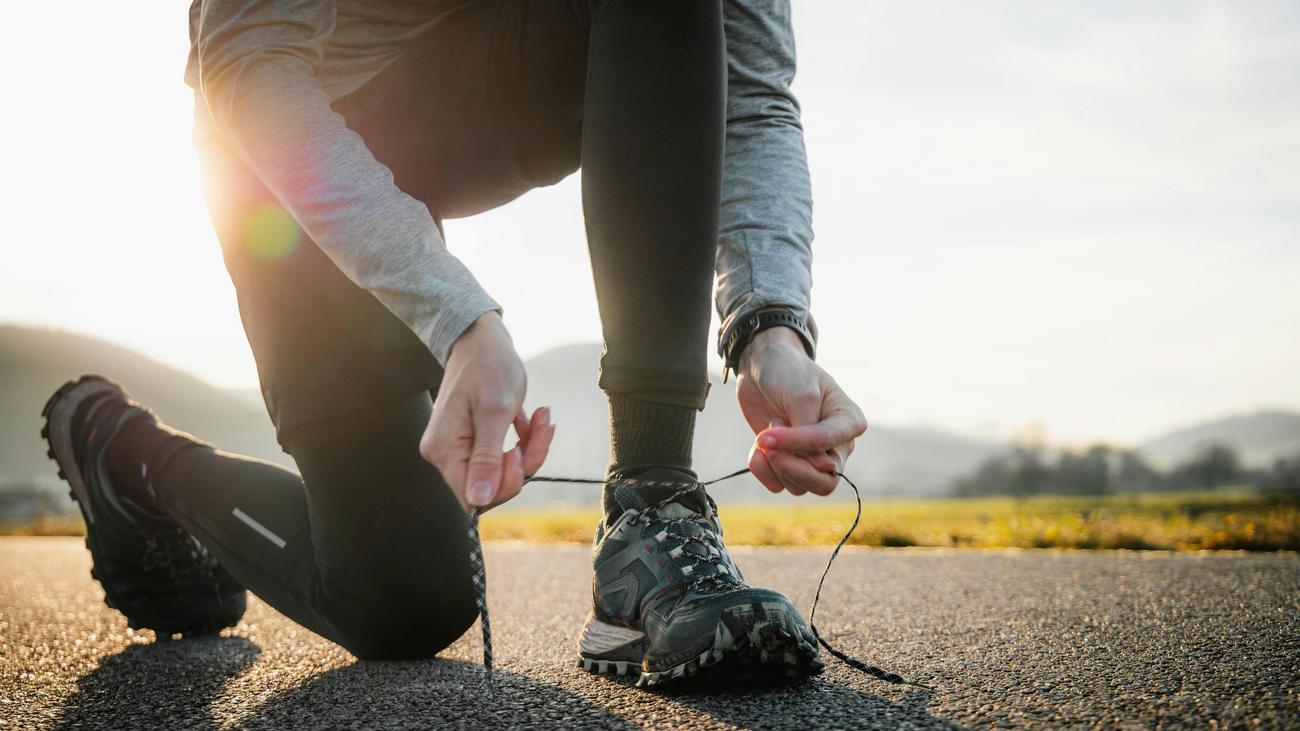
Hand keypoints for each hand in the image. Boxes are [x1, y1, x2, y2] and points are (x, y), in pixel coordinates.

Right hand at [419, 311, 555, 511]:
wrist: (481, 339)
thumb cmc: (488, 366)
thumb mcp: (495, 410)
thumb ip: (487, 457)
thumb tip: (477, 500)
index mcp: (445, 449)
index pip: (473, 497)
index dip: (504, 484)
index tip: (520, 452)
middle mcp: (444, 454)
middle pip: (490, 487)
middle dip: (523, 463)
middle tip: (541, 429)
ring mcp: (456, 449)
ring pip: (501, 473)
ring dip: (529, 449)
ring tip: (543, 418)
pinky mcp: (471, 442)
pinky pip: (501, 458)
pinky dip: (524, 442)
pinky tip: (535, 418)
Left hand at [736, 326, 866, 495]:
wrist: (762, 367)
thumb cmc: (788, 372)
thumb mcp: (800, 393)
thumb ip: (807, 429)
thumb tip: (817, 465)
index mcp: (849, 423)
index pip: (829, 447)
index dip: (798, 444)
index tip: (769, 432)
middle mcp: (835, 446)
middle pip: (824, 483)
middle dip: (791, 469)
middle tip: (766, 445)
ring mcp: (811, 458)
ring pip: (798, 486)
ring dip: (773, 463)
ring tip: (766, 432)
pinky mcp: (788, 463)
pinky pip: (777, 484)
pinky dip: (762, 469)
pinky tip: (758, 447)